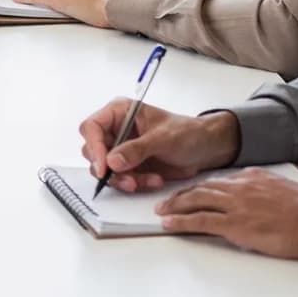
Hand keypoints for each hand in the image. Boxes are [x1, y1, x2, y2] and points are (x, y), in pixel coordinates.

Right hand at [78, 99, 239, 192]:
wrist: (205, 149)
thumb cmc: (187, 133)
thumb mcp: (163, 138)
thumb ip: (136, 149)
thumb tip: (112, 161)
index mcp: (120, 112)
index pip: (92, 127)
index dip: (94, 147)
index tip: (104, 166)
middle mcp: (116, 130)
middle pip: (93, 151)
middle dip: (110, 169)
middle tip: (129, 179)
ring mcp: (121, 149)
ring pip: (105, 169)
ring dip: (124, 179)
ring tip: (148, 180)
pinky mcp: (129, 166)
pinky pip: (120, 179)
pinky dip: (136, 184)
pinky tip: (155, 180)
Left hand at [155, 169, 297, 259]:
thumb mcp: (283, 191)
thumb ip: (264, 192)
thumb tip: (254, 200)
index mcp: (252, 178)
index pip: (219, 181)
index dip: (201, 188)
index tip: (190, 193)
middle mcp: (240, 187)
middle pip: (203, 188)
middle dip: (181, 195)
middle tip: (166, 201)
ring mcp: (236, 205)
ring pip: (197, 201)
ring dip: (176, 206)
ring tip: (162, 211)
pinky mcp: (235, 224)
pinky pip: (201, 221)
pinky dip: (182, 222)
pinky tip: (170, 224)